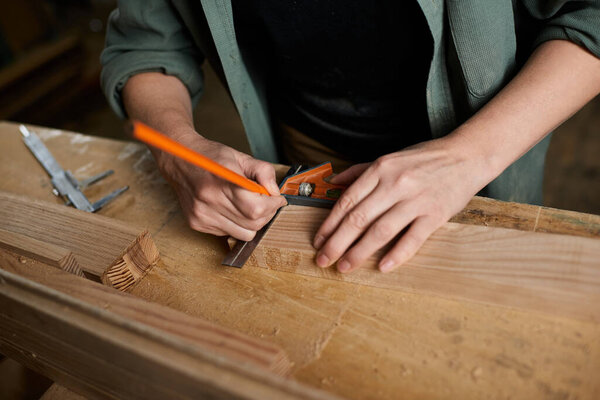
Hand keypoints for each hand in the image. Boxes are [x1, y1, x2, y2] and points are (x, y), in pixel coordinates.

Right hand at [155, 131, 286, 240]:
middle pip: (253, 223)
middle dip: (267, 214)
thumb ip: (263, 172)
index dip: (272, 205)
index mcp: (223, 181)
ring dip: (253, 222)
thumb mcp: (241, 157)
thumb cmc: (210, 157)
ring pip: (243, 233)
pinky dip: (236, 224)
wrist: (179, 161)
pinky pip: (228, 234)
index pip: (257, 208)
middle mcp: (210, 201)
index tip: (277, 199)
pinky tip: (230, 209)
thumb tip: (275, 192)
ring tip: (248, 206)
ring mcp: (202, 215)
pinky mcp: (197, 224)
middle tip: (267, 202)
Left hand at [313, 138, 490, 272]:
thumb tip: (334, 182)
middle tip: (323, 259)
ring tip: (344, 266)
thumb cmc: (425, 158)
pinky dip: (396, 254)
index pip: (347, 201)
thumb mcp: (389, 157)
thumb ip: (360, 171)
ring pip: (380, 231)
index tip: (318, 240)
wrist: (466, 155)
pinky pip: (412, 238)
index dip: (329, 223)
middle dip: (337, 243)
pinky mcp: (436, 214)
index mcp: (380, 168)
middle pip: (358, 219)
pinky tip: (381, 267)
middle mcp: (395, 184)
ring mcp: (416, 200)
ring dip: (359, 252)